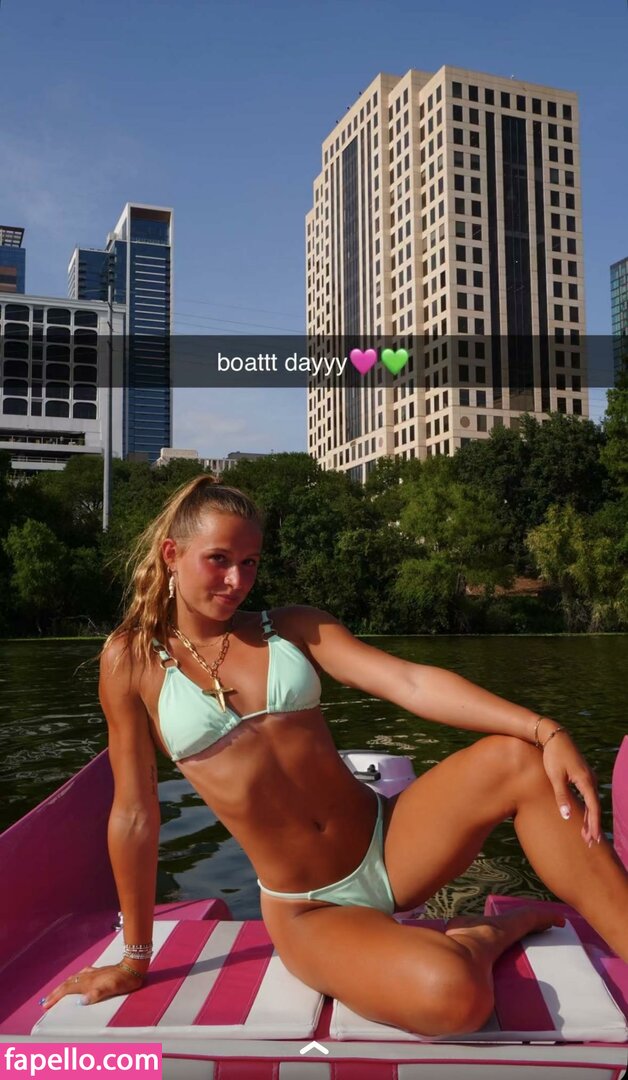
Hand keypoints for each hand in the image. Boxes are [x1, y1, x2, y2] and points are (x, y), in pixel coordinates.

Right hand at [39, 963, 144, 1010]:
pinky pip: (80, 975)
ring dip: (62, 986)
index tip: (46, 1005)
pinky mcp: (97, 971)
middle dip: (55, 993)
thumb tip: (81, 1001)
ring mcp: (92, 973)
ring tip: (55, 992)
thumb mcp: (111, 989)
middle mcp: (87, 976)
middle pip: (66, 984)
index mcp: (87, 982)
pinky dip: (73, 980)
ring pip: (72, 979)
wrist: (132, 968)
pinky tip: (75, 979)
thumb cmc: (122, 980)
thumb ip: (97, 994)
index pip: (67, 990)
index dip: (56, 997)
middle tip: (45, 1001)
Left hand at [540, 727, 600, 844]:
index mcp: (585, 781)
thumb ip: (561, 797)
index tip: (594, 839)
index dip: (593, 824)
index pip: (593, 808)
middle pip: (595, 807)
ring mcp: (588, 777)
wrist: (554, 735)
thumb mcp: (555, 777)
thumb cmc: (553, 755)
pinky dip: (588, 809)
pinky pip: (589, 796)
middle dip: (592, 826)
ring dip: (590, 818)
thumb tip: (567, 817)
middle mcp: (591, 779)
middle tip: (590, 843)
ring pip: (592, 802)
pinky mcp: (583, 776)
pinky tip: (584, 817)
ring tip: (587, 835)